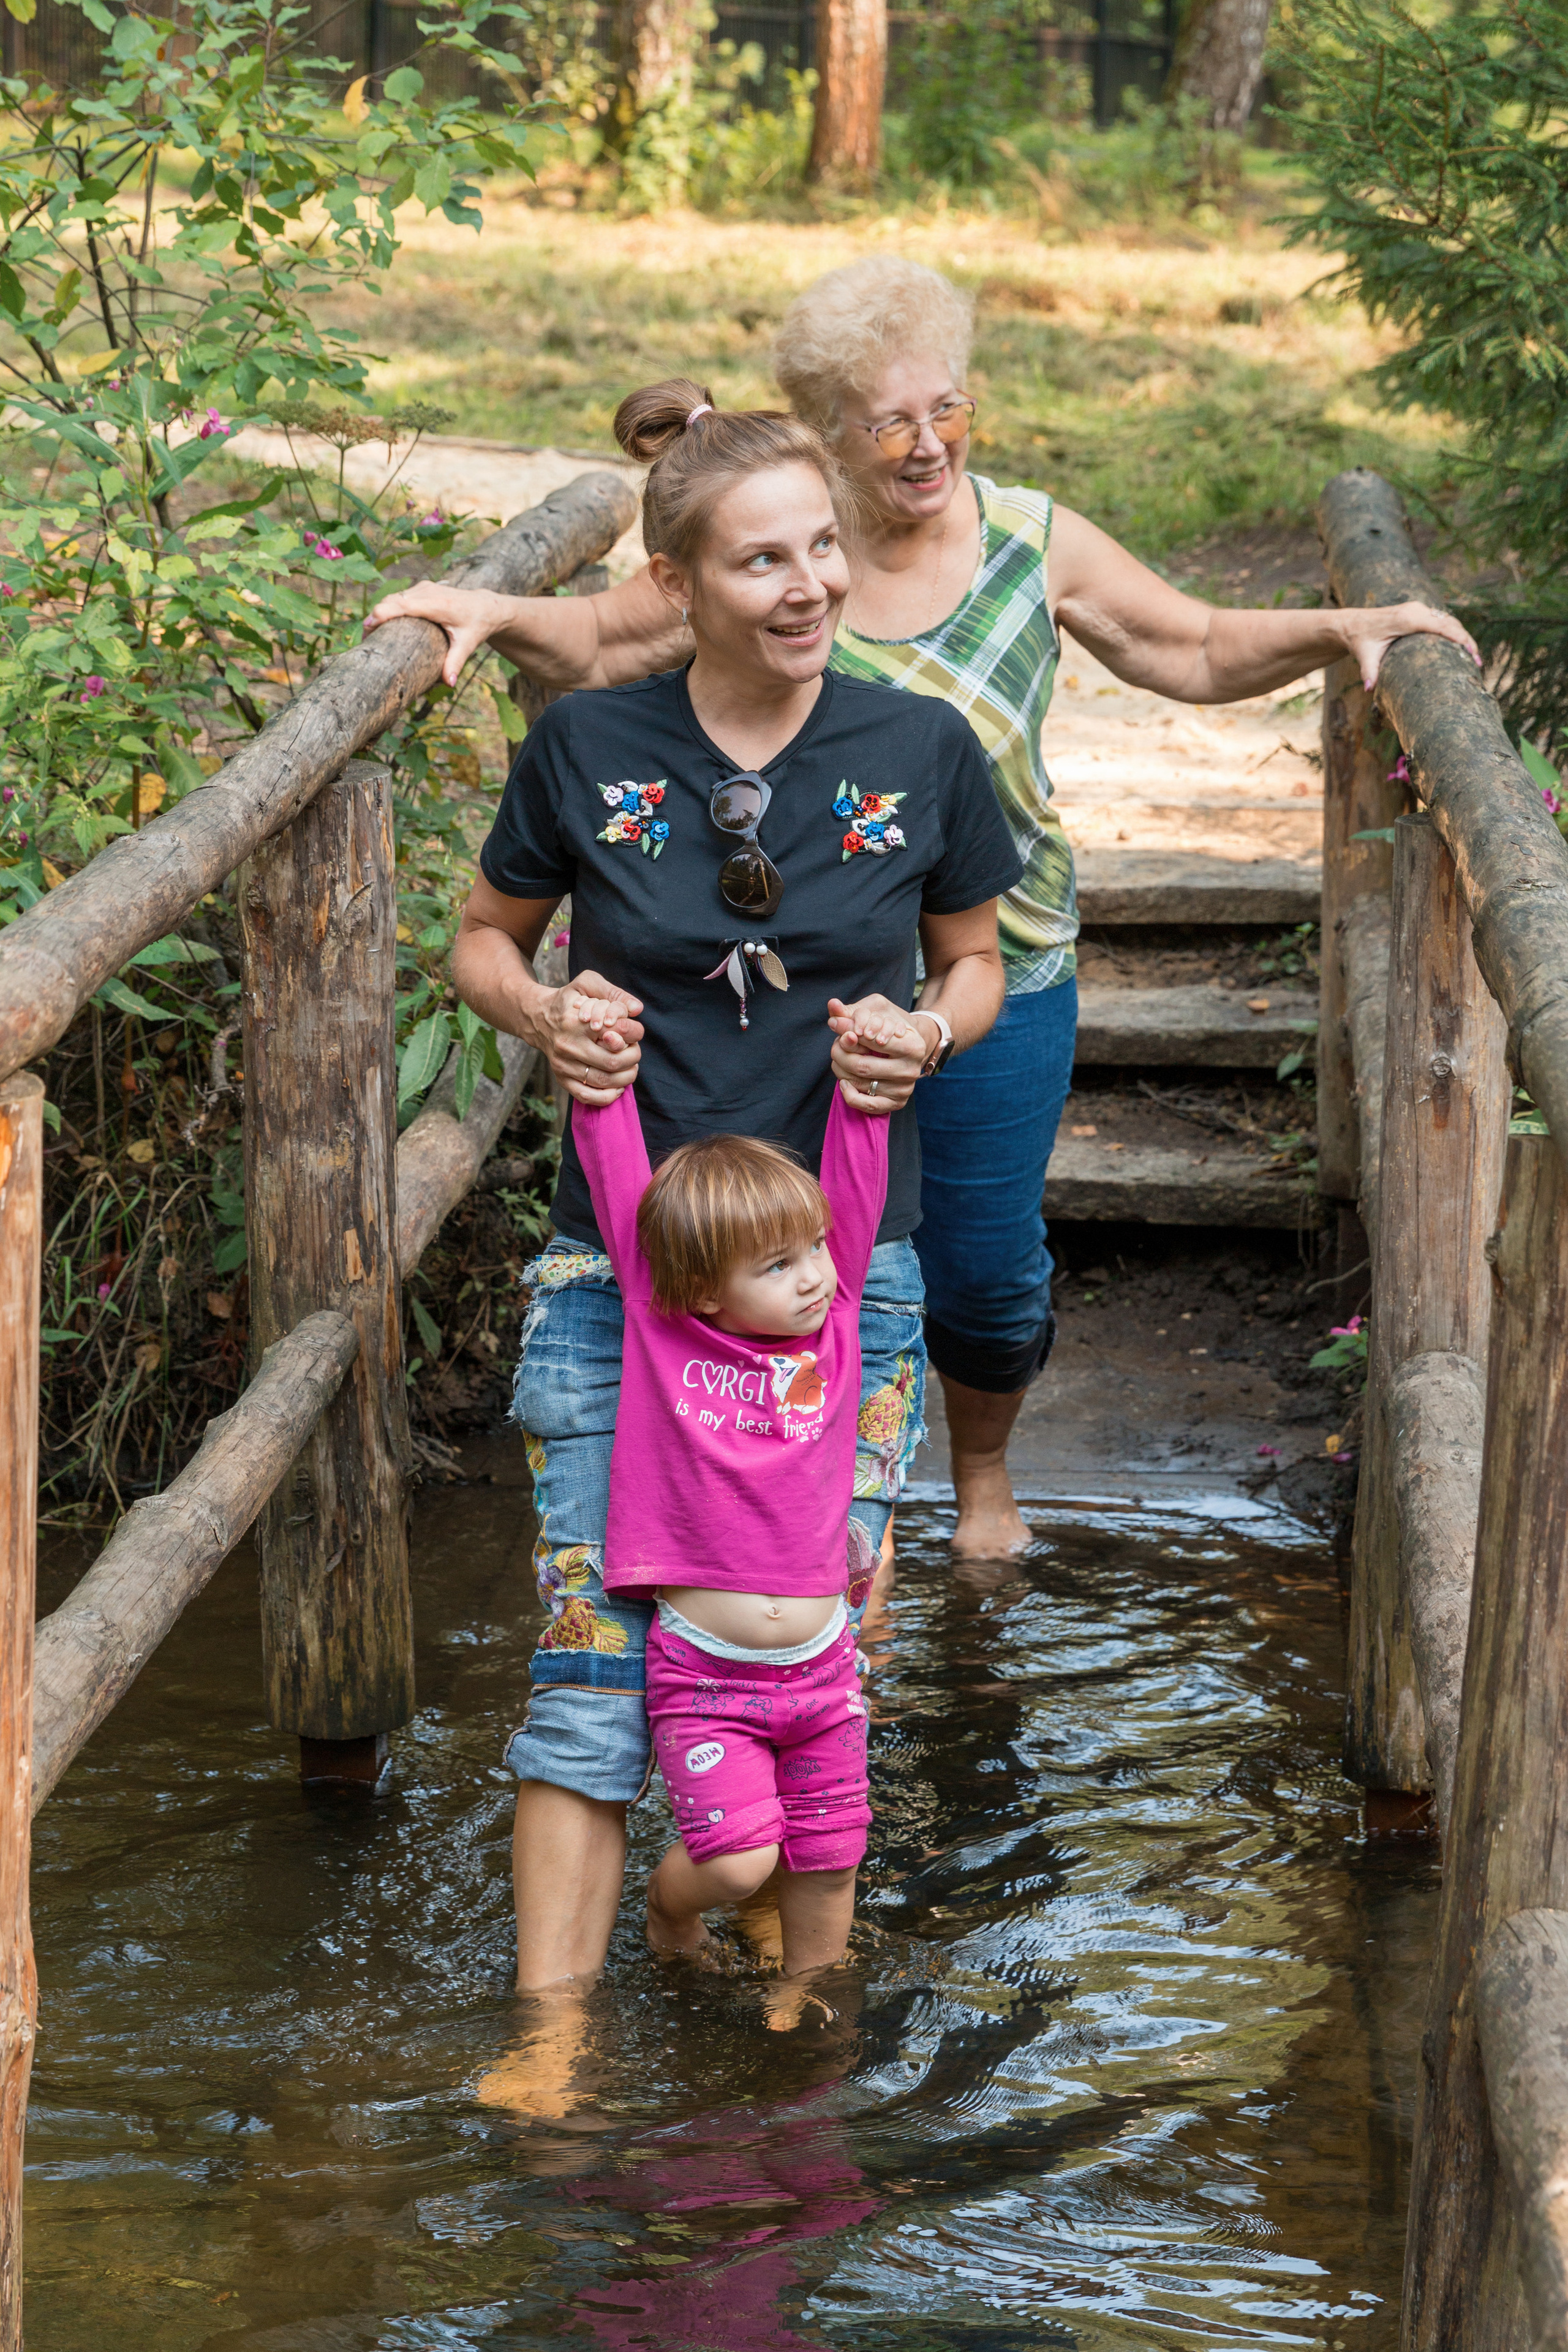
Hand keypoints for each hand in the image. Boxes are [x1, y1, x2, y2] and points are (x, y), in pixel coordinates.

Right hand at [363, 583, 509, 688]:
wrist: (486, 606)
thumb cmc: (477, 625)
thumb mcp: (468, 645)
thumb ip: (455, 663)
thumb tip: (448, 684)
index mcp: (437, 604)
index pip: (402, 605)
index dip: (381, 615)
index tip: (367, 629)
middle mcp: (427, 591)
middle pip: (392, 600)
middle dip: (375, 617)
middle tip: (365, 641)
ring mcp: (423, 587)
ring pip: (393, 597)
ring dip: (380, 613)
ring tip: (371, 635)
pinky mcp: (421, 588)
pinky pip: (399, 597)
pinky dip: (389, 609)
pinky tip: (383, 626)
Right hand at [532, 970, 643, 1103]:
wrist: (537, 1017)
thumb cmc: (569, 1000)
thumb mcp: (586, 983)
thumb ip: (613, 992)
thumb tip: (637, 1009)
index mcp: (575, 1022)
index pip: (613, 1034)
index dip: (632, 1034)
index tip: (636, 1031)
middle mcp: (567, 1045)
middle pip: (612, 1062)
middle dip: (633, 1058)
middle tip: (635, 1051)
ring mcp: (563, 1065)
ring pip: (603, 1081)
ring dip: (625, 1077)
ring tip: (631, 1067)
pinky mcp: (561, 1078)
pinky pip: (586, 1096)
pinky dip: (607, 1096)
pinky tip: (617, 1087)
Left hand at [826, 994, 926, 1114]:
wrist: (909, 1051)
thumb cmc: (888, 1028)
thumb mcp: (876, 1012)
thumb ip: (852, 1011)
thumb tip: (832, 1005)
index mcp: (913, 1045)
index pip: (871, 1040)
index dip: (848, 1031)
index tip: (837, 1025)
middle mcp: (911, 1069)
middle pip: (861, 1065)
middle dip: (840, 1053)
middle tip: (836, 1044)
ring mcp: (904, 1089)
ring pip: (858, 1083)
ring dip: (841, 1069)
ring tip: (839, 1058)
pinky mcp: (896, 1103)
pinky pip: (866, 1105)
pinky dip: (849, 1094)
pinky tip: (844, 1081)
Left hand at [1344, 600, 1480, 692]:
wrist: (1352, 624)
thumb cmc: (1360, 640)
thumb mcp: (1364, 656)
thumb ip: (1369, 671)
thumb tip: (1369, 689)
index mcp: (1407, 618)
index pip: (1441, 626)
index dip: (1459, 639)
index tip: (1472, 653)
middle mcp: (1416, 610)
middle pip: (1450, 623)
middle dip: (1466, 641)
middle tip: (1478, 663)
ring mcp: (1419, 609)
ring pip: (1449, 621)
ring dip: (1463, 637)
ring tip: (1474, 658)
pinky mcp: (1419, 612)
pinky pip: (1442, 621)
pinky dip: (1454, 633)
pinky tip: (1461, 648)